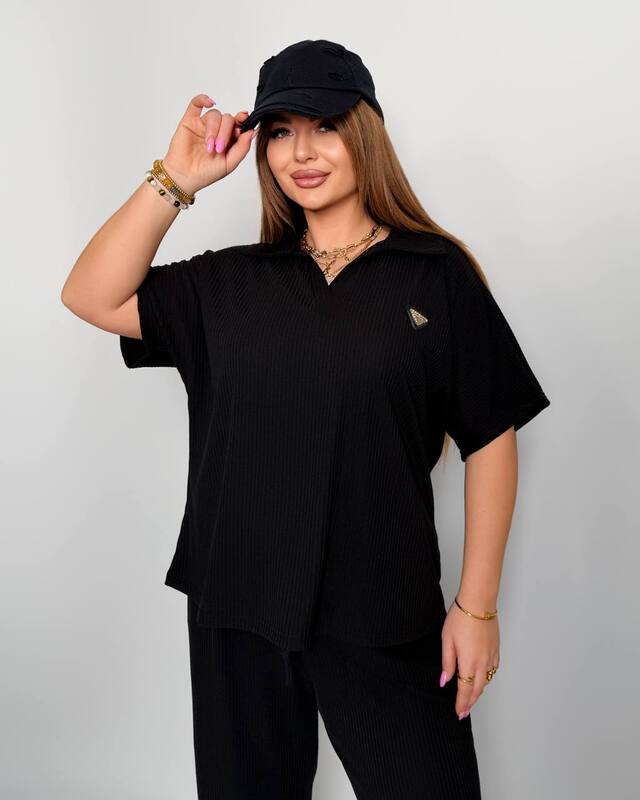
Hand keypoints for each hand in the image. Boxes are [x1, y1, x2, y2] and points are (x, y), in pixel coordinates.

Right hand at [160, 93, 255, 195]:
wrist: (185, 177)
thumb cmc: (207, 173)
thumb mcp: (230, 163)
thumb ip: (242, 147)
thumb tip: (252, 131)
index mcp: (229, 139)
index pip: (238, 124)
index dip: (243, 120)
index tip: (245, 118)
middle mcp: (218, 130)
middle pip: (227, 119)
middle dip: (225, 133)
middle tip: (219, 148)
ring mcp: (204, 125)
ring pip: (214, 115)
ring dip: (213, 130)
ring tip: (209, 146)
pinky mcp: (190, 121)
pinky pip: (196, 103)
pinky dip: (203, 99)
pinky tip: (209, 102)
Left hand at [440, 599, 500, 718]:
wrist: (478, 603)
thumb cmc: (460, 618)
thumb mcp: (447, 641)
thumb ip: (447, 663)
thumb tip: (445, 681)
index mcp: (468, 663)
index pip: (465, 690)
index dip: (462, 703)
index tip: (459, 712)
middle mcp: (482, 663)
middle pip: (477, 689)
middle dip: (470, 702)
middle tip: (464, 711)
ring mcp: (491, 656)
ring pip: (486, 681)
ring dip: (478, 691)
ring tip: (471, 697)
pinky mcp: (496, 649)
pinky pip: (493, 669)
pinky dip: (487, 677)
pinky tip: (483, 678)